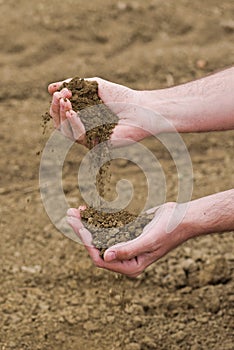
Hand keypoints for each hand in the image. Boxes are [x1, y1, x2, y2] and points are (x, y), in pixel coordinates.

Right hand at [48, 77, 158, 146]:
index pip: (61, 113)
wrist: (141, 108)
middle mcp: (84, 129)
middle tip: (60, 97)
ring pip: (66, 132)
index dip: (56, 103)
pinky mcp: (96, 146)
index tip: (58, 91)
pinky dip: (74, 123)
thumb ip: (73, 85)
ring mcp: (90, 138)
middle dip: (56, 109)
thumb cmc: (121, 97)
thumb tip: (49, 88)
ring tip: (66, 102)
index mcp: (82, 117)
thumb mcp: (94, 85)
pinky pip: (79, 137)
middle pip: (60, 125)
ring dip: (63, 116)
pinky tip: (73, 112)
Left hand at [67, 202, 188, 276]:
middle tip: (70, 215)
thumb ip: (127, 250)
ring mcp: (125, 243)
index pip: (101, 259)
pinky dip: (98, 218)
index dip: (87, 243)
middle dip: (83, 231)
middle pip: (97, 246)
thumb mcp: (148, 242)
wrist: (182, 218)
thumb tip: (105, 256)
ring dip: (88, 223)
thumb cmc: (169, 231)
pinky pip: (108, 226)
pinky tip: (89, 208)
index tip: (79, 226)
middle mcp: (125, 257)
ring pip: (100, 235)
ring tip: (74, 210)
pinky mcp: (126, 231)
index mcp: (130, 265)